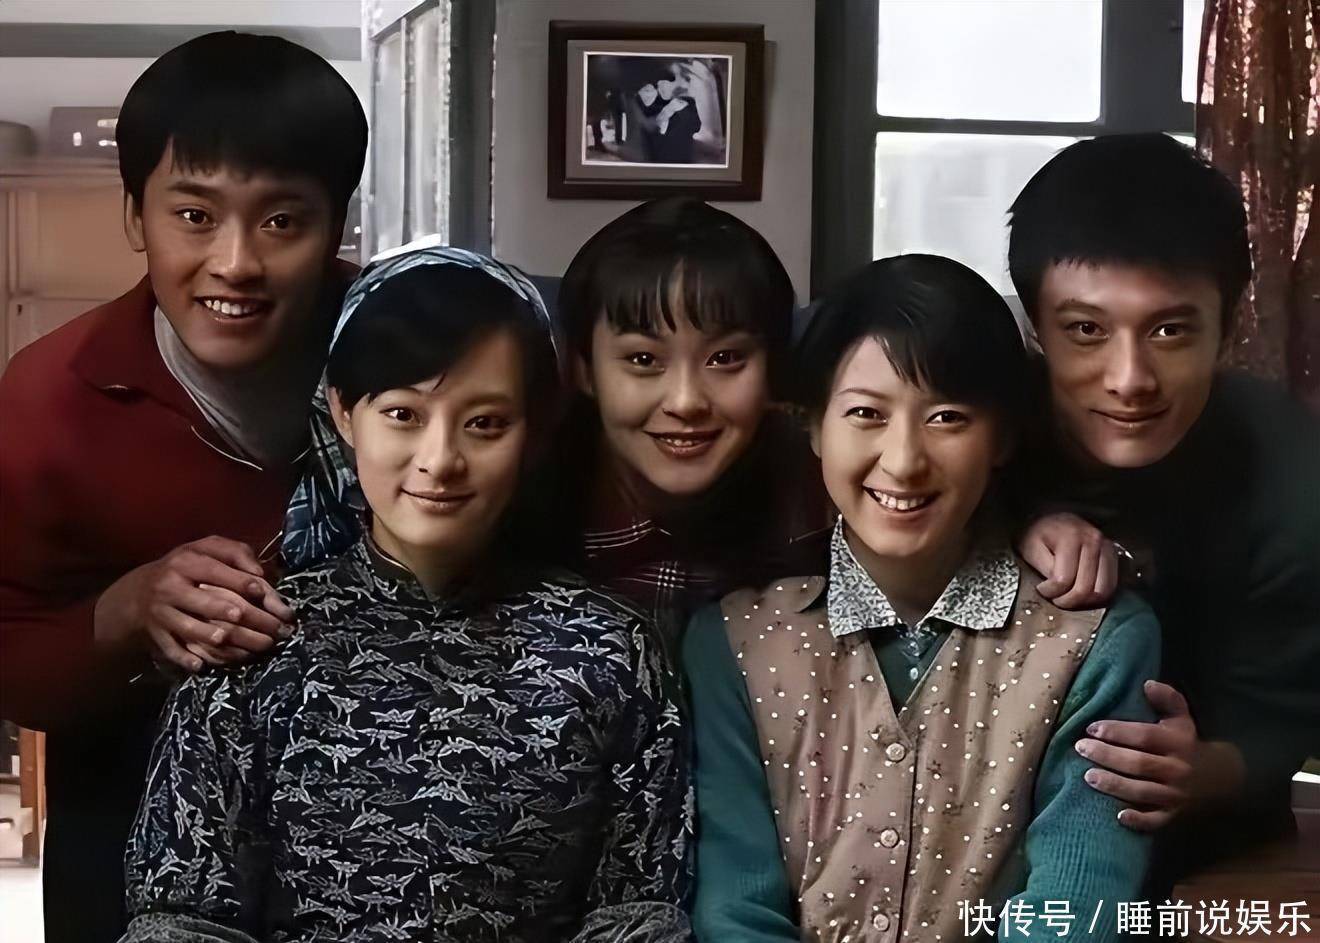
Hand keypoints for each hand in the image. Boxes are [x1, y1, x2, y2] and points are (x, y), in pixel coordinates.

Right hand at [94, 536, 293, 673]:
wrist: (137, 593)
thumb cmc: (185, 569)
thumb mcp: (205, 550)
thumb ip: (235, 553)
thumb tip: (260, 572)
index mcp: (186, 562)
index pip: (217, 572)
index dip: (242, 583)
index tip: (264, 594)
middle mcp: (171, 587)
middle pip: (211, 605)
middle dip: (246, 619)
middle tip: (274, 631)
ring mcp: (161, 612)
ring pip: (193, 630)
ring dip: (222, 640)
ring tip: (250, 649)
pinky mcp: (155, 634)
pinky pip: (172, 649)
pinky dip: (186, 659)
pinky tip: (203, 665)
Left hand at [1018, 512, 1117, 608]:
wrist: (1052, 519)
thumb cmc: (1039, 534)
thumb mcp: (1032, 548)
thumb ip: (1045, 569)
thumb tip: (1058, 589)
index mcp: (1071, 537)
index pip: (1063, 580)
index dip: (1050, 592)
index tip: (1041, 590)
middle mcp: (1094, 541)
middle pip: (1085, 588)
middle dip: (1067, 601)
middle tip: (1055, 599)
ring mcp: (1107, 548)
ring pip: (1102, 591)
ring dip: (1084, 602)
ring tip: (1068, 597)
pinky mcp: (1113, 555)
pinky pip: (1111, 586)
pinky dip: (1096, 596)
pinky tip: (1082, 593)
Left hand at [1074, 680, 1197, 830]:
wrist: (1223, 779)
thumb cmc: (1189, 744)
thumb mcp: (1182, 719)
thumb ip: (1168, 699)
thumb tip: (1147, 683)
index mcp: (1178, 743)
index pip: (1144, 736)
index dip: (1117, 732)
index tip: (1092, 727)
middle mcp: (1177, 769)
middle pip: (1138, 764)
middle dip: (1107, 756)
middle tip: (1081, 748)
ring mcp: (1176, 795)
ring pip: (1142, 791)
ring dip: (1114, 785)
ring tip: (1088, 776)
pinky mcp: (1175, 815)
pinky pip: (1157, 820)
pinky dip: (1140, 820)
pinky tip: (1119, 816)